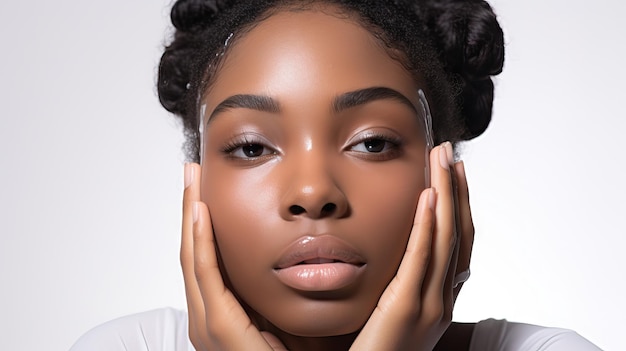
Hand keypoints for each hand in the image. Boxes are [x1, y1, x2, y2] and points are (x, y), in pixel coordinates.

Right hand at [180, 163, 287, 350]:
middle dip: (190, 210)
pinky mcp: (218, 329)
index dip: (203, 222)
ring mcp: (209, 325)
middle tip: (192, 172)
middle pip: (193, 252)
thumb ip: (281, 291)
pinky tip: (200, 211)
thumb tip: (297, 257)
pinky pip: (206, 275)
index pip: (207, 259)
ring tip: (192, 180)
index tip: (206, 188)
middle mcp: (209, 319)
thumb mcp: (286, 316)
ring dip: (190, 215)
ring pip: (193, 257)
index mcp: (224, 315)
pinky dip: (200, 241)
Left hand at [350, 142, 474, 350]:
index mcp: (437, 298)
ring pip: (446, 239)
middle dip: (457, 191)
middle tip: (450, 153)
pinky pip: (421, 260)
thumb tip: (380, 254)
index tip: (451, 173)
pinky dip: (428, 226)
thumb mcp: (386, 311)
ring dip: (447, 196)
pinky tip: (428, 198)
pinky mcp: (406, 309)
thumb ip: (391, 283)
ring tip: (443, 161)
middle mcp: (441, 300)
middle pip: (457, 234)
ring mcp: (429, 306)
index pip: (455, 243)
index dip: (458, 205)